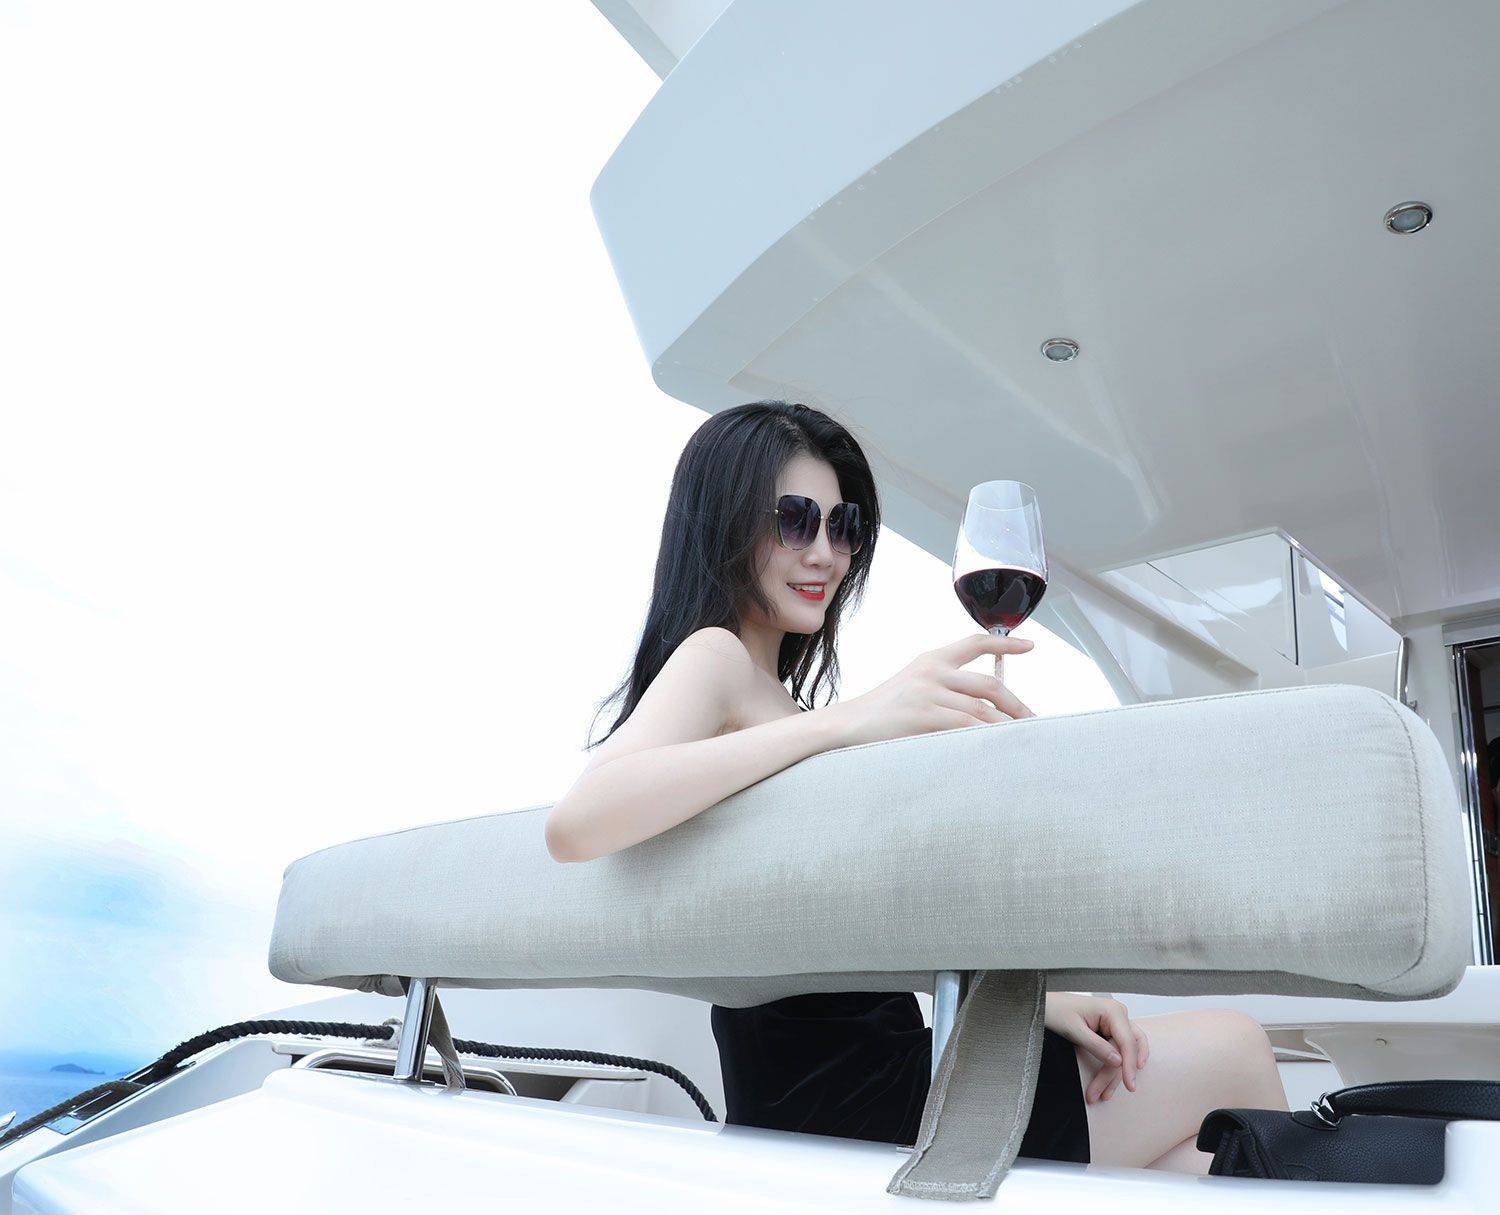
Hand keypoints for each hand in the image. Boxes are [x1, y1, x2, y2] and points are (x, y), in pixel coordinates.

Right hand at [833, 633, 1034, 745]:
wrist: (850, 723)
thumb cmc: (884, 710)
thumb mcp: (914, 684)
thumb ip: (945, 685)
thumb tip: (984, 704)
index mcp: (932, 659)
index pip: (975, 643)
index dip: (1005, 645)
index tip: (1030, 646)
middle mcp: (933, 671)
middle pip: (988, 684)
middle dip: (1015, 705)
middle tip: (1032, 720)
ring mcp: (928, 692)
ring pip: (982, 709)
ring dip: (1005, 726)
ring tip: (1020, 738)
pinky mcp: (924, 715)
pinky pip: (966, 725)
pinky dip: (985, 736)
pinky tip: (995, 745)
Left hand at [1044, 993, 1149, 1103]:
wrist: (1044, 1004)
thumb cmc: (1056, 1010)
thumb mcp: (1074, 1030)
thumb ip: (1097, 1046)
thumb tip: (1118, 1062)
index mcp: (1112, 1011)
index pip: (1128, 1042)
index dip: (1129, 1065)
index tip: (1129, 1084)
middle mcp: (1118, 1015)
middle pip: (1127, 1050)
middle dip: (1117, 1075)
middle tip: (1104, 1094)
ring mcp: (1115, 1023)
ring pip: (1125, 1053)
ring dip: (1116, 1075)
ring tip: (1103, 1093)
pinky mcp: (1110, 1030)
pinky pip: (1119, 1051)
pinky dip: (1115, 1067)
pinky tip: (1110, 1081)